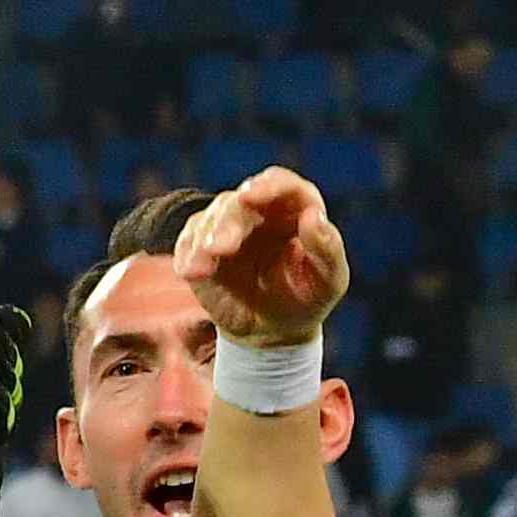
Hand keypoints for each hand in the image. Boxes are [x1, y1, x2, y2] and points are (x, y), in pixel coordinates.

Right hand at [170, 164, 348, 346]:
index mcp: (295, 209)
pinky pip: (188, 242)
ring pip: (208, 219)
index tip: (250, 197)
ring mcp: (228, 230)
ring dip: (202, 241)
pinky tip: (190, 272)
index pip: (280, 183)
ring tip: (201, 270)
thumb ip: (328, 248)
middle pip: (237, 201)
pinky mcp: (203, 250)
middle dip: (226, 222)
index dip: (266, 186)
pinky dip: (186, 254)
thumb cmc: (307, 300)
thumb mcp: (330, 281)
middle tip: (221, 248)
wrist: (272, 332)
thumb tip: (314, 215)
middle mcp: (260, 213)